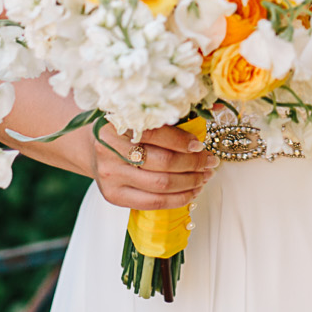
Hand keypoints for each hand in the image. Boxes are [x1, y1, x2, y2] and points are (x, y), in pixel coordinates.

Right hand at [90, 124, 211, 211]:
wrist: (93, 149)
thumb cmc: (126, 131)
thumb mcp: (143, 117)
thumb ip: (176, 114)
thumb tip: (218, 109)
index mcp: (117, 125)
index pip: (156, 134)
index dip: (183, 141)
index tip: (201, 145)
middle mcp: (109, 151)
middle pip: (163, 162)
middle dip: (193, 163)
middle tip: (210, 162)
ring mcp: (110, 176)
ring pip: (161, 184)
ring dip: (190, 182)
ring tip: (205, 176)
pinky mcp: (113, 195)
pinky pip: (152, 202)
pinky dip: (178, 199)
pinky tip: (191, 191)